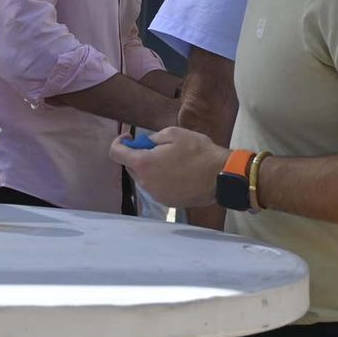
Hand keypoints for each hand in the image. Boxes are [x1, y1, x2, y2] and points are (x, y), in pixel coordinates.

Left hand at [109, 126, 226, 208]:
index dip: (119, 143)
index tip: (130, 137)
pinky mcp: (168, 202)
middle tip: (155, 146)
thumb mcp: (174, 134)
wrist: (221, 176)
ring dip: (150, 168)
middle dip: (138, 155)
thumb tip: (145, 144)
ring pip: (144, 178)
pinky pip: (156, 188)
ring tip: (171, 159)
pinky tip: (178, 172)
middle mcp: (145, 183)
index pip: (116, 154)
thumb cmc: (198, 151)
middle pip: (131, 167)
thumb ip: (152, 138)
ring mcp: (156, 195)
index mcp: (143, 164)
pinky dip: (160, 179)